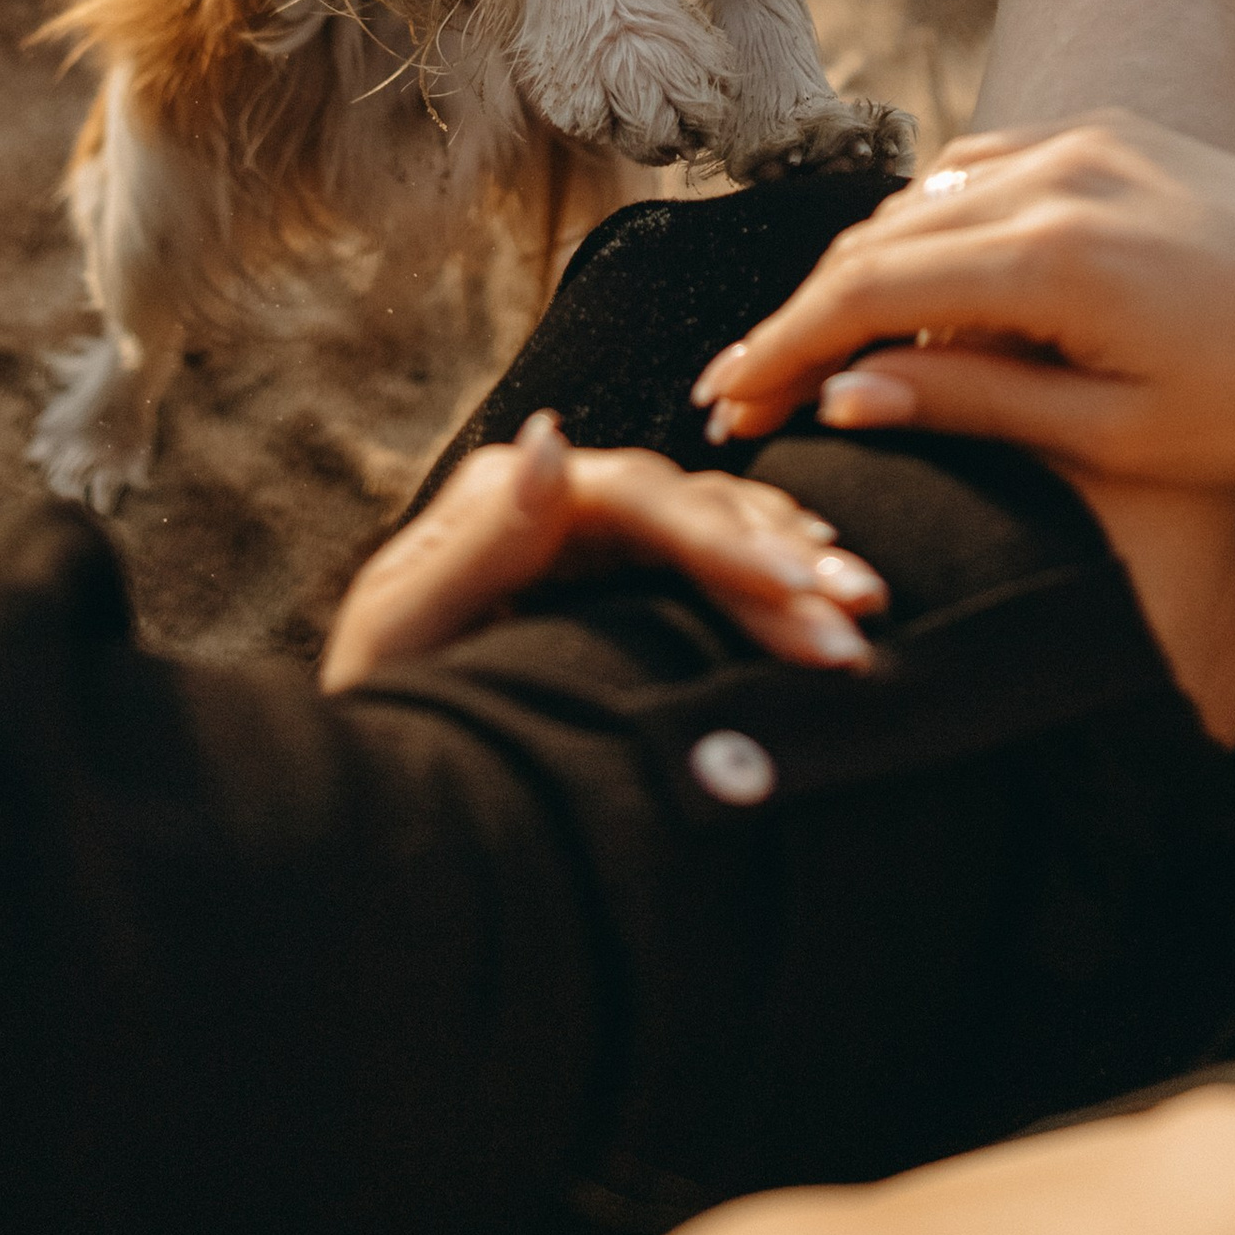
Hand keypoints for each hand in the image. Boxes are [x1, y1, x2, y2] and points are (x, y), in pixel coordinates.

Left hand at [319, 411, 889, 690]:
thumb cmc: (384, 718)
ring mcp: (591, 536)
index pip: (636, 498)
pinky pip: (708, 557)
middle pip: (688, 508)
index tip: (796, 589)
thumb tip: (551, 439)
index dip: (721, 538)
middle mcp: (555, 497)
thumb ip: (480, 546)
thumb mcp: (405, 638)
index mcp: (507, 495)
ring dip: (791, 563)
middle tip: (857, 613)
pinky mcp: (618, 579)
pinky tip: (824, 582)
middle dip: (777, 561)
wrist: (370, 795)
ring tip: (865, 605)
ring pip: (710, 525)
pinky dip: (770, 566)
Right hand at [690, 112, 1234, 482]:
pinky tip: (924, 286)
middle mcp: (1055, 171)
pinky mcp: (1112, 130)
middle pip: (878, 238)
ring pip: (925, 197)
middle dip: (803, 317)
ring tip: (825, 353)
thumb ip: (971, 404)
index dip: (780, 349)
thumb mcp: (1114, 431)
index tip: (725, 404)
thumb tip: (843, 395)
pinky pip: (984, 167)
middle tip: (749, 392)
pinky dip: (936, 222)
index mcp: (1051, 256)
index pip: (864, 291)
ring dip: (867, 269)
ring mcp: (1085, 138)